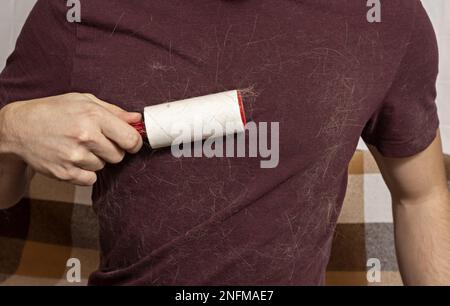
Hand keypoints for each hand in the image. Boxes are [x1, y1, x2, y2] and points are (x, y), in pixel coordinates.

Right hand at [0, 93, 142, 185]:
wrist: (18, 128)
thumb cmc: (53, 111)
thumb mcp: (83, 101)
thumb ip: (114, 111)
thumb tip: (138, 119)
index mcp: (93, 116)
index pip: (130, 139)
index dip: (134, 142)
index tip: (131, 142)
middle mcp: (85, 136)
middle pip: (119, 155)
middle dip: (112, 150)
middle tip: (97, 141)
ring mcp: (74, 156)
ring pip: (103, 166)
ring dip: (96, 159)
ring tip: (79, 146)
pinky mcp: (65, 173)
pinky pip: (91, 179)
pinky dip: (85, 172)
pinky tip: (73, 159)